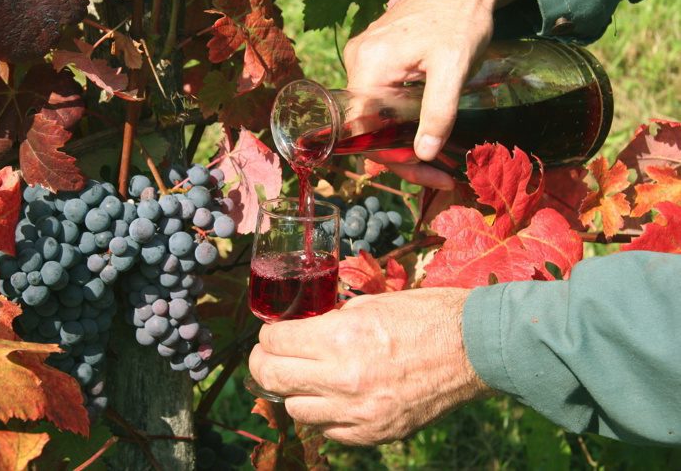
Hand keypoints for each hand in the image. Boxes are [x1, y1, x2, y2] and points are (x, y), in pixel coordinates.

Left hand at [248, 288, 492, 445]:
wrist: (474, 348)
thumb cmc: (426, 315)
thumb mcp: (370, 303)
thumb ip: (331, 321)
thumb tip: (302, 330)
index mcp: (341, 338)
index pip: (276, 342)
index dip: (268, 335)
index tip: (271, 333)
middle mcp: (344, 379)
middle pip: (274, 379)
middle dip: (263, 364)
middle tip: (267, 356)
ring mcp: (359, 412)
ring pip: (297, 410)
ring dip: (295, 391)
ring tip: (307, 376)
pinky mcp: (375, 433)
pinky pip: (329, 430)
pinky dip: (325, 413)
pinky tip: (336, 396)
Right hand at [343, 0, 525, 188]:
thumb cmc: (462, 20)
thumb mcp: (454, 69)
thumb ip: (438, 112)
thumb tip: (424, 155)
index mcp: (368, 66)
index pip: (366, 131)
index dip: (395, 160)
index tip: (432, 175)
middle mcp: (356, 62)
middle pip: (370, 127)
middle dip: (403, 154)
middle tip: (439, 172)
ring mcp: (363, 58)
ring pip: (375, 115)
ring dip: (402, 138)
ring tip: (435, 156)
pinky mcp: (375, 56)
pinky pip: (380, 98)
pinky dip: (400, 118)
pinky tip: (422, 129)